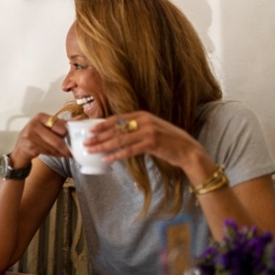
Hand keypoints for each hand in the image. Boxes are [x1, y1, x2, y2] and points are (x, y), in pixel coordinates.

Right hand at [10, 113, 72, 167]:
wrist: (20, 148)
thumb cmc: (37, 136)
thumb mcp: (47, 127)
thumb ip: (62, 124)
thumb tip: (80, 118)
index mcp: (41, 117)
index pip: (60, 125)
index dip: (67, 133)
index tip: (74, 138)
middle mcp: (34, 124)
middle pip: (57, 139)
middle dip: (66, 147)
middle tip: (72, 151)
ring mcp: (30, 135)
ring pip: (53, 147)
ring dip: (61, 152)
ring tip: (64, 153)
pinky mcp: (30, 146)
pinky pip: (48, 152)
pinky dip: (55, 155)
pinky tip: (56, 154)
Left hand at [83, 111, 204, 168]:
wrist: (188, 150)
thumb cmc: (168, 141)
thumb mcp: (151, 129)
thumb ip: (136, 128)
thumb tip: (116, 134)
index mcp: (142, 115)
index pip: (117, 119)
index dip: (102, 124)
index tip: (90, 130)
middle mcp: (144, 121)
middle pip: (116, 129)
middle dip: (98, 137)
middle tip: (85, 142)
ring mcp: (148, 131)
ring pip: (120, 140)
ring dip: (103, 146)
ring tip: (91, 151)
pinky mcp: (152, 144)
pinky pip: (129, 150)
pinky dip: (116, 155)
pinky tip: (107, 159)